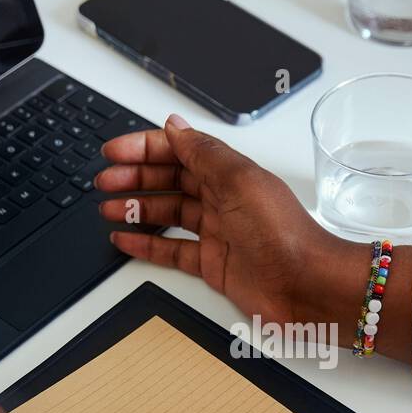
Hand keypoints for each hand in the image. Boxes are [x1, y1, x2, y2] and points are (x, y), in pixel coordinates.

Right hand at [97, 115, 411, 362]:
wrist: (308, 286)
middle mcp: (223, 199)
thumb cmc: (284, 234)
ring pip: (167, 213)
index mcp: (230, 173)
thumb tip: (174, 126)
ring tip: (107, 208)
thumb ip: (204, 153)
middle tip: (103, 181)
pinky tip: (123, 238)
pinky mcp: (213, 265)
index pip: (179, 151)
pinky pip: (172, 250)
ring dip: (136, 208)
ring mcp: (217, 232)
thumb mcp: (240, 181)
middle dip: (134, 177)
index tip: (114, 152)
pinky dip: (146, 244)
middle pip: (169, 180)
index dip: (145, 148)